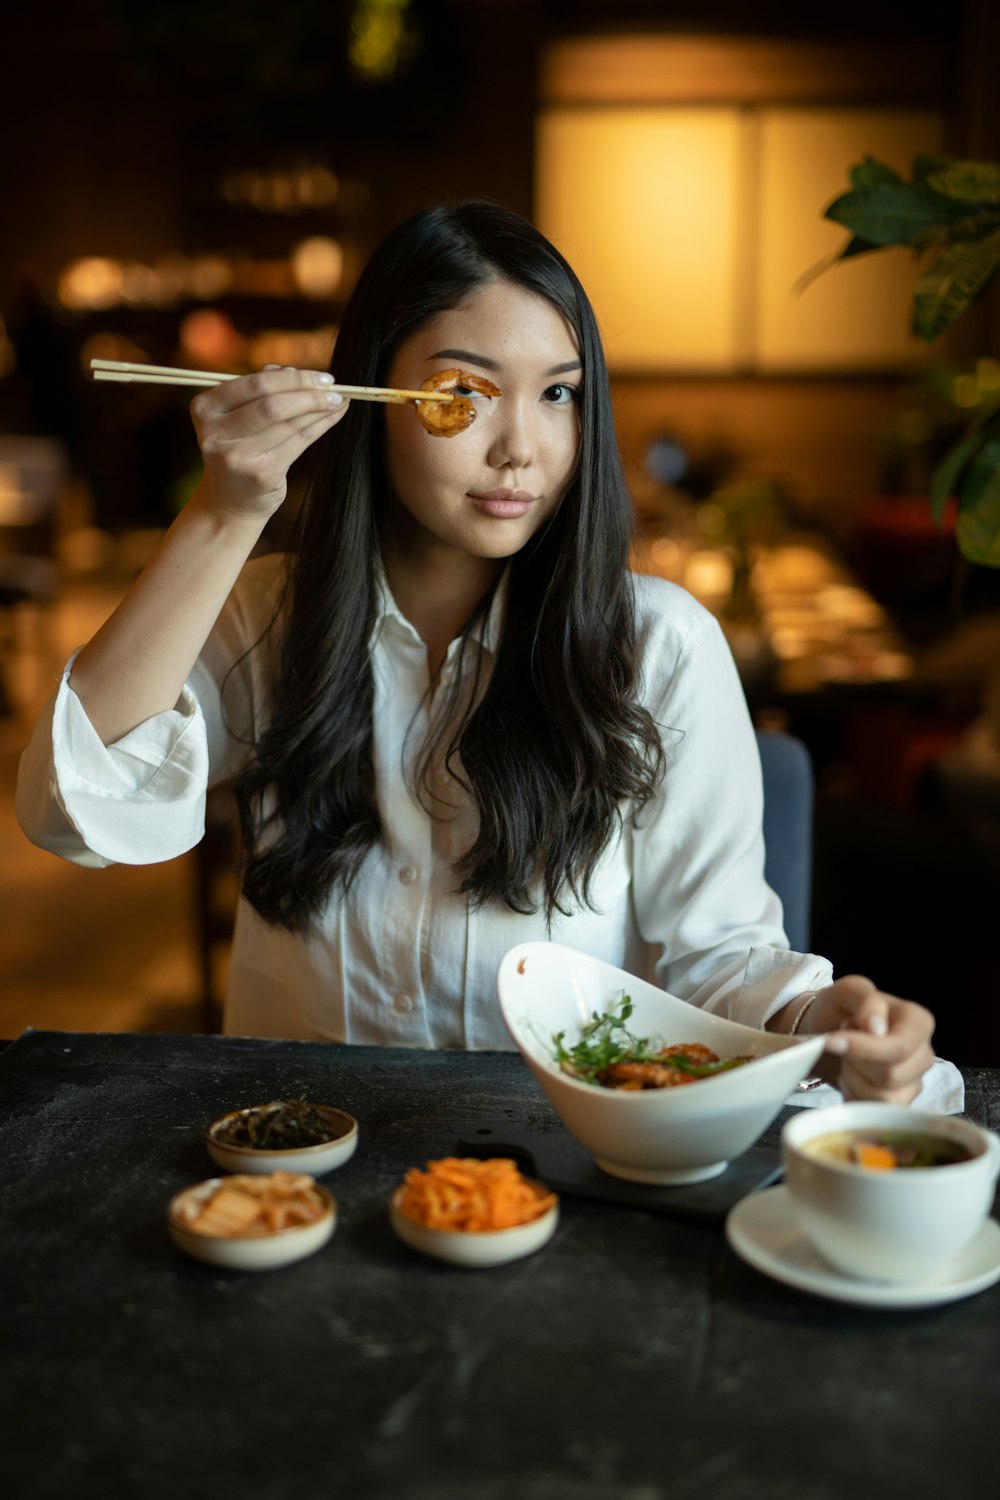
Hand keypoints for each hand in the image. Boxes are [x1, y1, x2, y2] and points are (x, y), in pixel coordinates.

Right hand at [190, 365, 348, 520]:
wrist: (229, 499)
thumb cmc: (237, 447)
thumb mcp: (235, 415)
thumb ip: (259, 389)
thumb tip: (296, 371)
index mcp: (205, 408)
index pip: (255, 384)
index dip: (292, 378)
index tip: (320, 377)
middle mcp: (216, 433)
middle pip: (271, 405)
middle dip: (308, 393)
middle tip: (333, 387)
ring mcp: (237, 457)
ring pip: (289, 424)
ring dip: (320, 409)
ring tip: (339, 400)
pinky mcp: (261, 475)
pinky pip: (299, 442)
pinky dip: (321, 425)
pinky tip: (334, 416)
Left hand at [788, 976, 935, 1104]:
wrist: (828, 1032)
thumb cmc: (841, 1009)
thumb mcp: (848, 991)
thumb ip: (865, 1000)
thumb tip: (876, 1025)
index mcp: (918, 1021)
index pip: (900, 1046)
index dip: (865, 1048)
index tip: (832, 1041)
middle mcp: (923, 1053)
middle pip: (891, 1075)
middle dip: (856, 1063)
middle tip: (842, 1044)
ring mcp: (914, 1081)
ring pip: (884, 1098)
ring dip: (853, 1080)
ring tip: (847, 1060)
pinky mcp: (900, 1103)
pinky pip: (877, 1112)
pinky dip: (855, 1096)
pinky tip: (851, 1078)